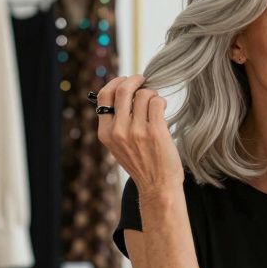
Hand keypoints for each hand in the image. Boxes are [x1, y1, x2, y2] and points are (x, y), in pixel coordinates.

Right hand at [96, 75, 183, 196]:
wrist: (157, 187)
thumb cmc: (141, 164)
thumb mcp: (118, 146)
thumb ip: (116, 123)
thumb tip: (122, 91)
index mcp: (105, 133)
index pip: (104, 96)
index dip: (116, 82)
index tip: (126, 80)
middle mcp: (118, 131)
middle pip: (123, 89)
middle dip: (135, 80)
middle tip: (143, 80)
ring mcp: (137, 131)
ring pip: (144, 94)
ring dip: (152, 94)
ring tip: (155, 104)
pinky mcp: (156, 132)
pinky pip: (157, 102)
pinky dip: (161, 101)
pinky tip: (162, 109)